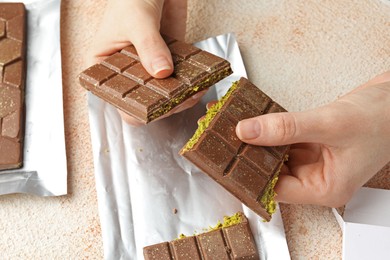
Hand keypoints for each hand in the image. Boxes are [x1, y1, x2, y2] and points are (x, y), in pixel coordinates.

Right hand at [90, 0, 199, 125]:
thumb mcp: (136, 20)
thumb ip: (149, 46)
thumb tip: (163, 72)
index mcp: (106, 66)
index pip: (117, 100)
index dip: (134, 110)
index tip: (154, 108)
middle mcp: (127, 71)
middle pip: (144, 101)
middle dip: (163, 104)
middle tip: (180, 99)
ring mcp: (149, 66)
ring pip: (164, 93)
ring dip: (181, 96)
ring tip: (195, 91)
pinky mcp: (169, 59)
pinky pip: (180, 77)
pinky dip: (191, 81)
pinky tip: (201, 82)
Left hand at [236, 71, 389, 207]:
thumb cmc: (382, 118)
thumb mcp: (330, 124)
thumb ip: (286, 128)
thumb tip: (247, 131)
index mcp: (325, 188)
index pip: (276, 190)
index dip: (251, 175)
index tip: (228, 157)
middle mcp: (317, 177)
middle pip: (273, 172)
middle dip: (252, 155)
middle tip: (227, 138)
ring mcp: (314, 159)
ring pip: (276, 154)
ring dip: (260, 141)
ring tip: (237, 127)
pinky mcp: (312, 142)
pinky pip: (284, 139)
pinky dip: (271, 130)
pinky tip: (257, 120)